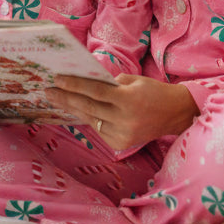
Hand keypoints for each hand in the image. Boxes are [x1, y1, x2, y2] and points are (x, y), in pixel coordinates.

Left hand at [44, 74, 198, 151]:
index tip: (57, 79)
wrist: (175, 114)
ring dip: (73, 109)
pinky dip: (89, 119)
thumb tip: (84, 85)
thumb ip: (110, 84)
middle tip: (48, 91)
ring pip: (91, 120)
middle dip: (66, 98)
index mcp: (129, 100)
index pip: (95, 92)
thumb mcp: (134, 81)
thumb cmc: (153, 92)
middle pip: (88, 108)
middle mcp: (125, 120)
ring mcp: (122, 135)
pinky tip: (78, 111)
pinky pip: (99, 130)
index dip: (74, 85)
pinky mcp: (120, 144)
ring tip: (58, 99)